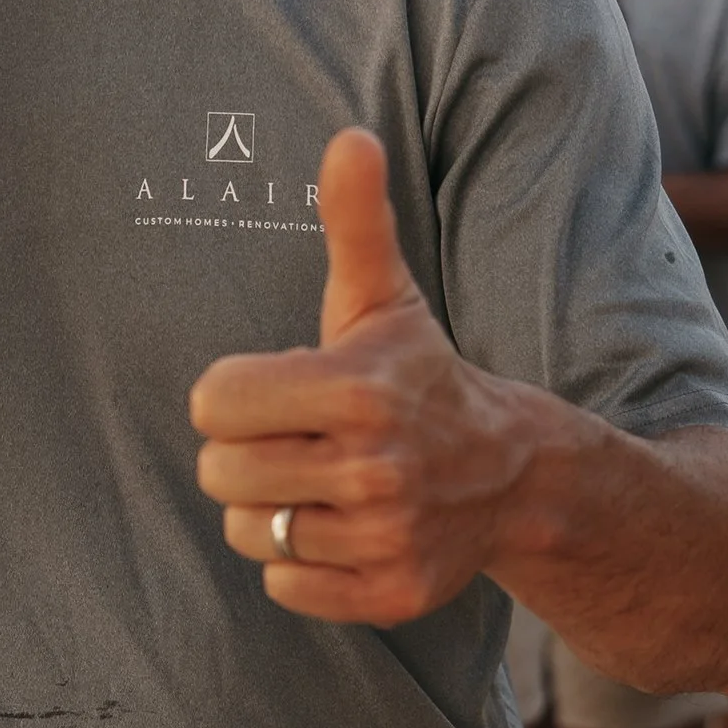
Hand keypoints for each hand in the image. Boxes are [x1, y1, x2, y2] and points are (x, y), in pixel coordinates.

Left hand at [190, 128, 533, 627]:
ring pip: (250, 534)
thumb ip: (355, 220)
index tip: (277, 392)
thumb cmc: (419, 376)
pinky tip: (342, 529)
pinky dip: (300, 565)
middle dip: (244, 456)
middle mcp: (374, 467)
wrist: (514, 474)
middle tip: (296, 442)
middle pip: (219, 475)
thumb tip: (349, 135)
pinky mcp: (393, 592)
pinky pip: (284, 587)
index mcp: (356, 389)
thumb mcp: (384, 299)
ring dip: (271, 512)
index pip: (212, 403)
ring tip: (321, 484)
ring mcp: (387, 535)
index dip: (233, 396)